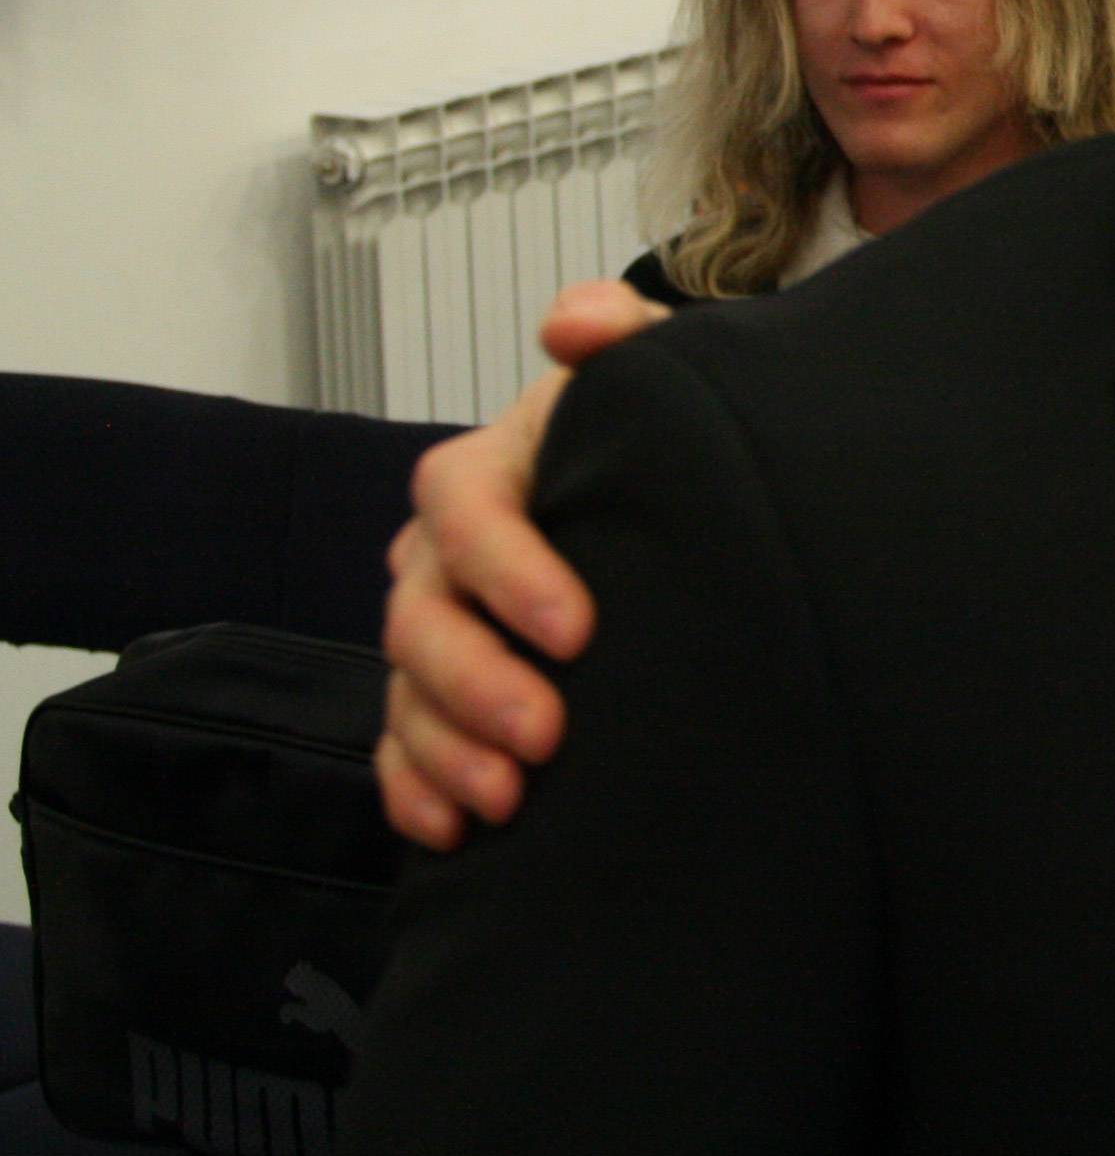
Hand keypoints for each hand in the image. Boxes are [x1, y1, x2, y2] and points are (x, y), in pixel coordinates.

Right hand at [372, 280, 663, 849]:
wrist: (672, 501)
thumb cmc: (659, 442)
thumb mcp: (659, 375)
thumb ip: (624, 337)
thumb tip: (575, 322)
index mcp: (487, 472)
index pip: (464, 509)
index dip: (507, 569)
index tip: (578, 630)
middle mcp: (442, 553)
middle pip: (422, 616)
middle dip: (477, 682)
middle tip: (548, 736)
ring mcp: (436, 627)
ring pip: (407, 691)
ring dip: (445, 750)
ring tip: (510, 799)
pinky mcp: (439, 695)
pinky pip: (400, 747)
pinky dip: (416, 791)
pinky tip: (455, 834)